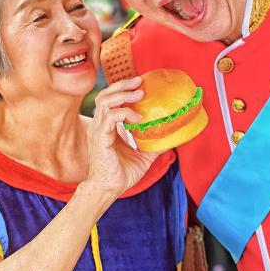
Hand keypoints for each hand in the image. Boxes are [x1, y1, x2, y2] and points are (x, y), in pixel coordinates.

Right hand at [87, 77, 159, 196]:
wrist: (108, 189)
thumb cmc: (121, 174)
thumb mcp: (143, 156)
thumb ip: (154, 144)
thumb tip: (171, 137)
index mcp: (107, 127)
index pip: (110, 100)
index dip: (123, 90)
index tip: (141, 85)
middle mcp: (100, 125)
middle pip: (105, 95)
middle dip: (122, 85)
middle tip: (140, 81)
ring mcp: (98, 130)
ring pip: (105, 101)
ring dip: (123, 95)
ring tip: (139, 94)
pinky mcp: (100, 137)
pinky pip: (110, 117)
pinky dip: (124, 113)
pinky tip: (137, 118)